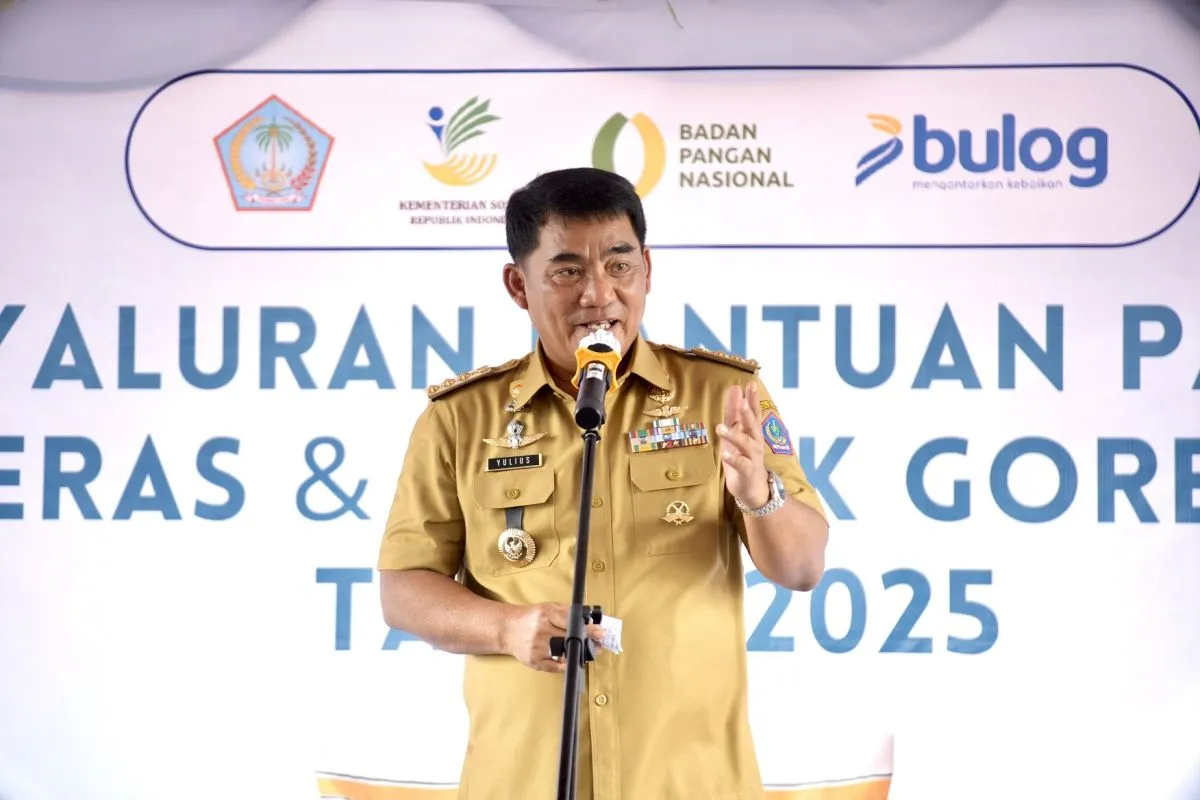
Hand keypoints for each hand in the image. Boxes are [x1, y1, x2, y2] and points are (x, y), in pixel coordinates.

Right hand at [501, 603, 604, 672]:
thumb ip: (567, 612)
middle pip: (570, 639)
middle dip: (587, 642)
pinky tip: (568, 660)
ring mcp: (536, 648)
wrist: (508, 629)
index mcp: (545, 615)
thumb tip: (590, 618)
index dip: (588, 629)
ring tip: (585, 651)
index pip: (571, 622)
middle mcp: (540, 631)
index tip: (600, 633)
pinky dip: (565, 665)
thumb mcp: (548, 608)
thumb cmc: (531, 618)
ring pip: (564, 654)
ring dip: (578, 654)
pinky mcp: (534, 661)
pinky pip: (555, 667)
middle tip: (598, 644)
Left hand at [716, 381, 770, 508]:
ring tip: (721, 428)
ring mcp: (752, 457)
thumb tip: (735, 389)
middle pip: (753, 426)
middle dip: (747, 414)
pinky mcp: (747, 472)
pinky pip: (741, 464)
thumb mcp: (737, 432)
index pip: (754, 412)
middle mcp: (755, 442)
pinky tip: (725, 454)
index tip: (751, 384)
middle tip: (741, 402)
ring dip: (734, 435)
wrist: (752, 488)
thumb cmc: (743, 456)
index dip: (753, 399)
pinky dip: (733, 459)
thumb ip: (734, 412)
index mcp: (753, 432)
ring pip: (746, 444)